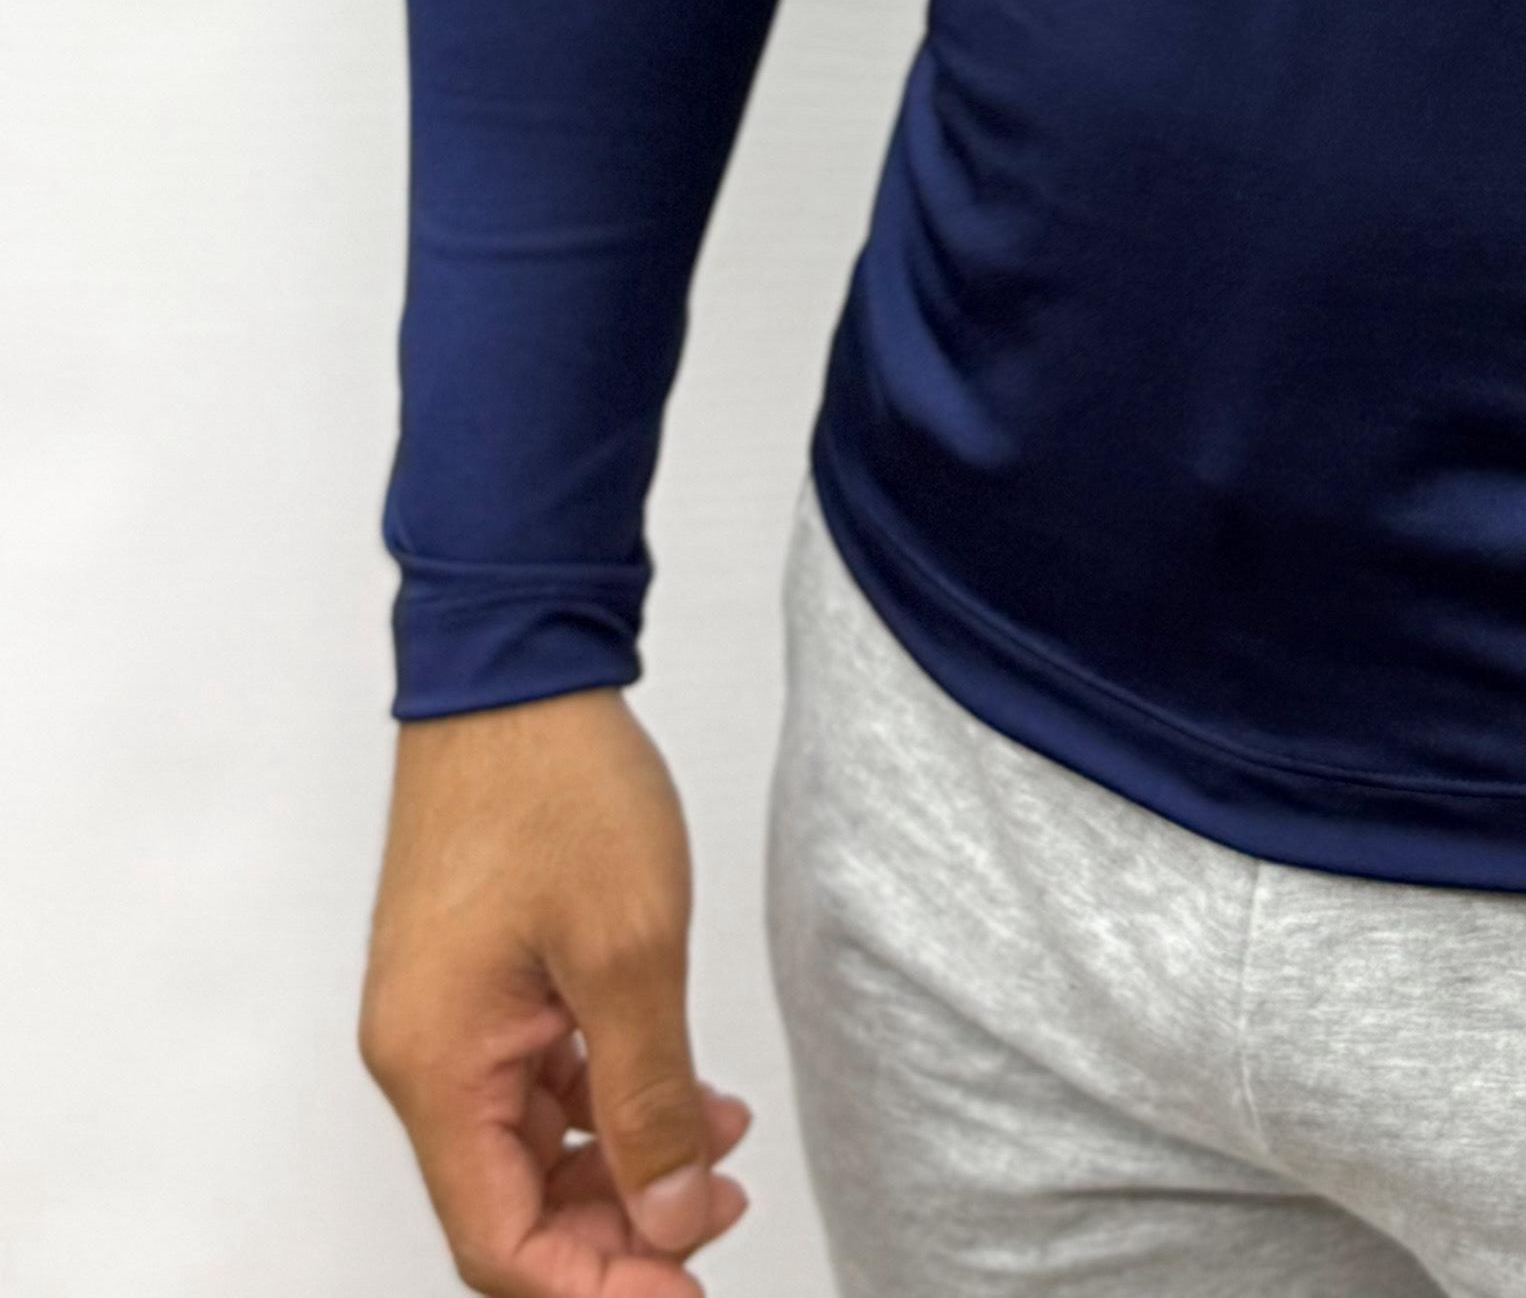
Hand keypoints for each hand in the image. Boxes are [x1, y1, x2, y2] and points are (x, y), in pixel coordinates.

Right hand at [360, 692, 750, 1295]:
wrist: (517, 668)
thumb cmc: (558, 786)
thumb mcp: (633, 950)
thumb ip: (650, 1097)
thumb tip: (668, 1220)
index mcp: (437, 1066)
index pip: (499, 1242)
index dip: (597, 1286)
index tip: (685, 1288)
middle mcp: (424, 1056)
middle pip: (512, 1206)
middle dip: (619, 1232)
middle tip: (719, 1220)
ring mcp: (447, 1017)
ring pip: (531, 1145)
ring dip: (624, 1163)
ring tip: (722, 1150)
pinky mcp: (476, 981)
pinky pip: (537, 1081)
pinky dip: (609, 1098)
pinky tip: (688, 1091)